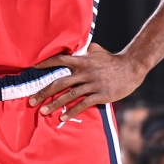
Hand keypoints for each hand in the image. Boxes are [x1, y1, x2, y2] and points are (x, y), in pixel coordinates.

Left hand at [28, 43, 145, 120]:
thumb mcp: (96, 50)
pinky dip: (72, 112)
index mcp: (82, 61)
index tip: (33, 68)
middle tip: (31, 101)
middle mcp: (84, 72)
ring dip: (55, 104)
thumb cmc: (112, 59)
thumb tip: (74, 46)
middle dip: (44, 92)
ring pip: (69, 96)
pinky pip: (83, 104)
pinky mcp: (101, 94)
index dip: (45, 63)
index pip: (59, 60)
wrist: (132, 67)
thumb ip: (84, 49)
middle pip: (59, 82)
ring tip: (43, 112)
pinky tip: (63, 118)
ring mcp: (92, 84)